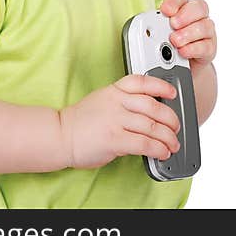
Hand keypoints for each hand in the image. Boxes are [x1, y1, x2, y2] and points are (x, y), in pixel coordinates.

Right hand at [59, 74, 180, 168]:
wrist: (58, 135)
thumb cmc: (81, 121)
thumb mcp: (103, 100)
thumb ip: (124, 102)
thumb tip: (149, 114)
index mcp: (115, 90)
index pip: (143, 82)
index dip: (161, 86)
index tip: (172, 92)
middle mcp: (117, 103)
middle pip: (154, 106)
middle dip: (171, 119)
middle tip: (176, 127)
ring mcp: (115, 120)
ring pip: (153, 126)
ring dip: (168, 138)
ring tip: (173, 144)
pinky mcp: (114, 140)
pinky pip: (144, 143)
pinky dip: (158, 149)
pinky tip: (162, 152)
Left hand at [160, 0, 216, 72]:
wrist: (179, 67)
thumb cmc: (167, 46)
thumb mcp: (158, 35)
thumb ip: (155, 29)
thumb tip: (144, 31)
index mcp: (181, 8)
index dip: (172, 2)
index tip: (165, 10)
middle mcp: (196, 17)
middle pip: (198, 7)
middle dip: (185, 15)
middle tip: (173, 24)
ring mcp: (205, 31)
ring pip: (205, 25)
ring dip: (188, 33)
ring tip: (175, 42)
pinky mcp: (209, 48)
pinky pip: (206, 46)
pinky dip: (193, 48)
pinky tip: (183, 51)